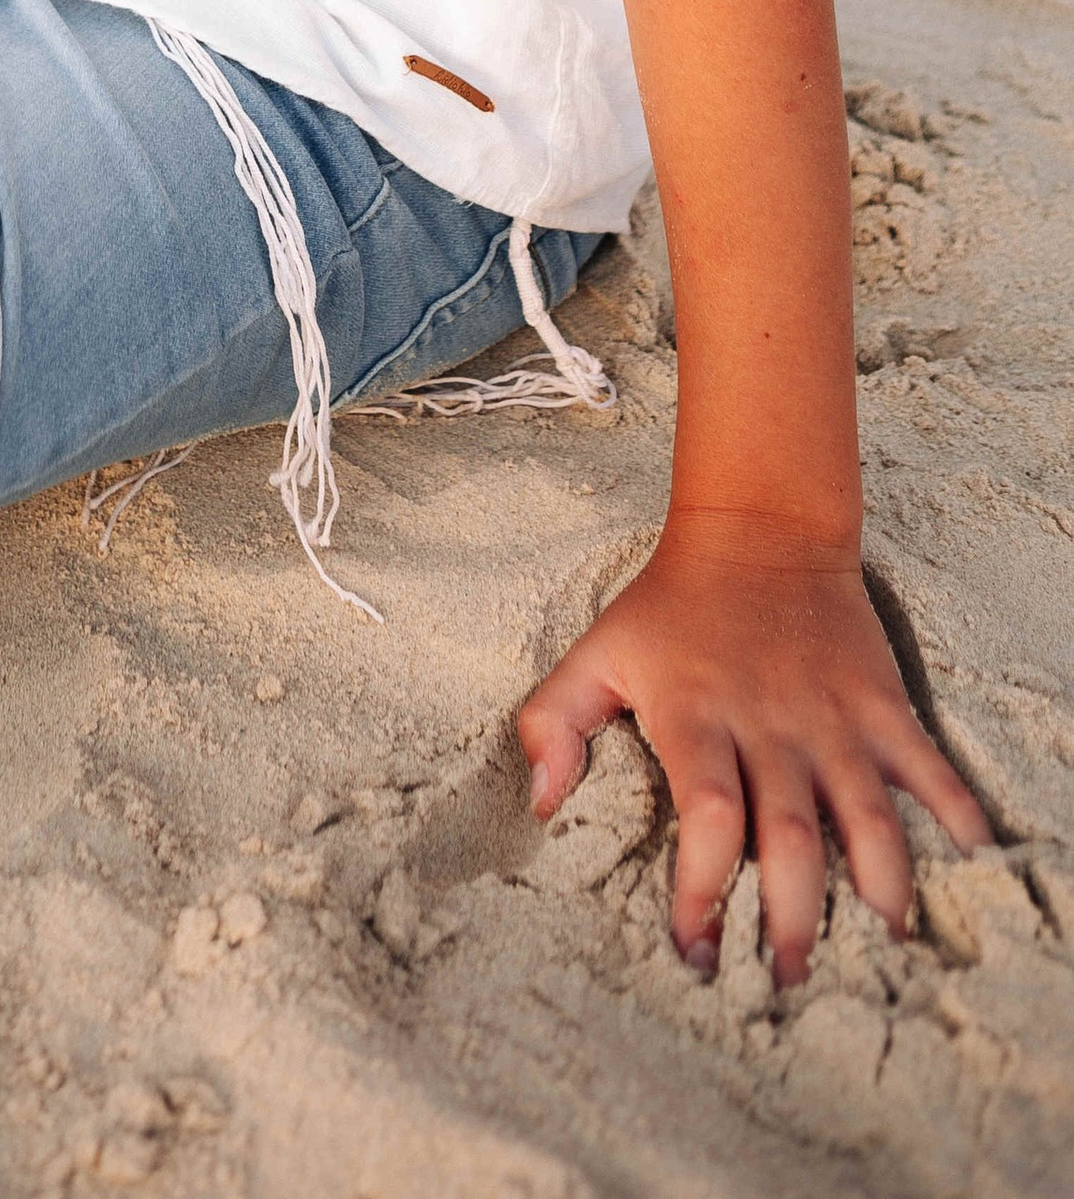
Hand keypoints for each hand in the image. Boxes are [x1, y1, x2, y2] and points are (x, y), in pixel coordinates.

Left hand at [518, 513, 989, 984]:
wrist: (758, 529)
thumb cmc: (669, 605)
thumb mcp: (597, 652)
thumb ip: (555, 723)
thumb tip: (540, 805)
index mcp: (697, 719)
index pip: (708, 819)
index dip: (702, 889)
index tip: (695, 948)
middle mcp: (770, 726)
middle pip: (792, 838)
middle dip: (793, 919)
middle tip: (790, 981)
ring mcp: (833, 717)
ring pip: (868, 817)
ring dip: (879, 889)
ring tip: (880, 950)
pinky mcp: (882, 704)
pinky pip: (928, 768)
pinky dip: (955, 817)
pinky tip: (968, 866)